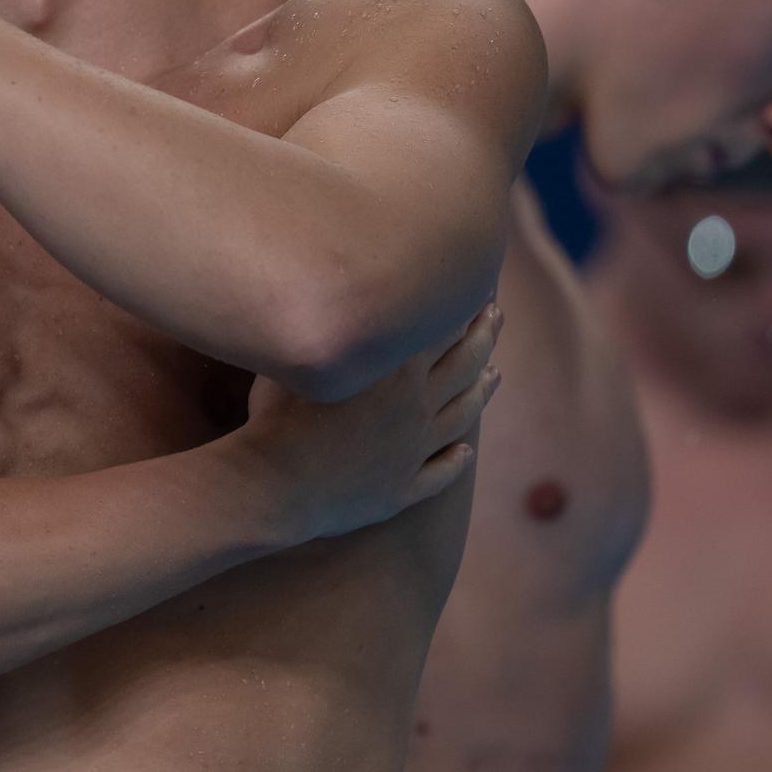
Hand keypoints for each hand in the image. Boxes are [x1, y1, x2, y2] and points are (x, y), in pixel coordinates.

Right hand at [219, 302, 501, 550]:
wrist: (275, 487)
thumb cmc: (275, 415)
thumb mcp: (302, 357)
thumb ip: (327, 330)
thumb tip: (327, 295)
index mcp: (395, 372)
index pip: (440, 326)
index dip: (460, 302)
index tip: (472, 282)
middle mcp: (415, 408)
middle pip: (464, 365)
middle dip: (484, 335)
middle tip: (496, 315)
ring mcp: (412, 451)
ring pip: (462, 416)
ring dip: (483, 392)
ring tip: (495, 374)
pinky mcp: (400, 489)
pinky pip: (440, 473)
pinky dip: (456, 460)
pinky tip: (465, 453)